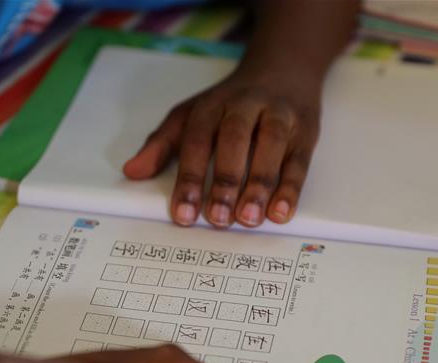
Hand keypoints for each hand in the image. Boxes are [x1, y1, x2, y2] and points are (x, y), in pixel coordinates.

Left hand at [123, 63, 322, 228]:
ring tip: (249, 219)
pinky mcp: (305, 131)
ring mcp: (279, 116)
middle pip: (235, 139)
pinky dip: (291, 188)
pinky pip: (299, 160)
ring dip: (260, 184)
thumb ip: (162, 145)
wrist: (283, 69)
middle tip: (218, 218)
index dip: (190, 179)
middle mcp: (246, 106)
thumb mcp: (190, 115)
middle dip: (226, 180)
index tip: (184, 214)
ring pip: (271, 147)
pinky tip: (280, 213)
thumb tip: (132, 172)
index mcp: (212, 105)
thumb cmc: (230, 104)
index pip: (197, 141)